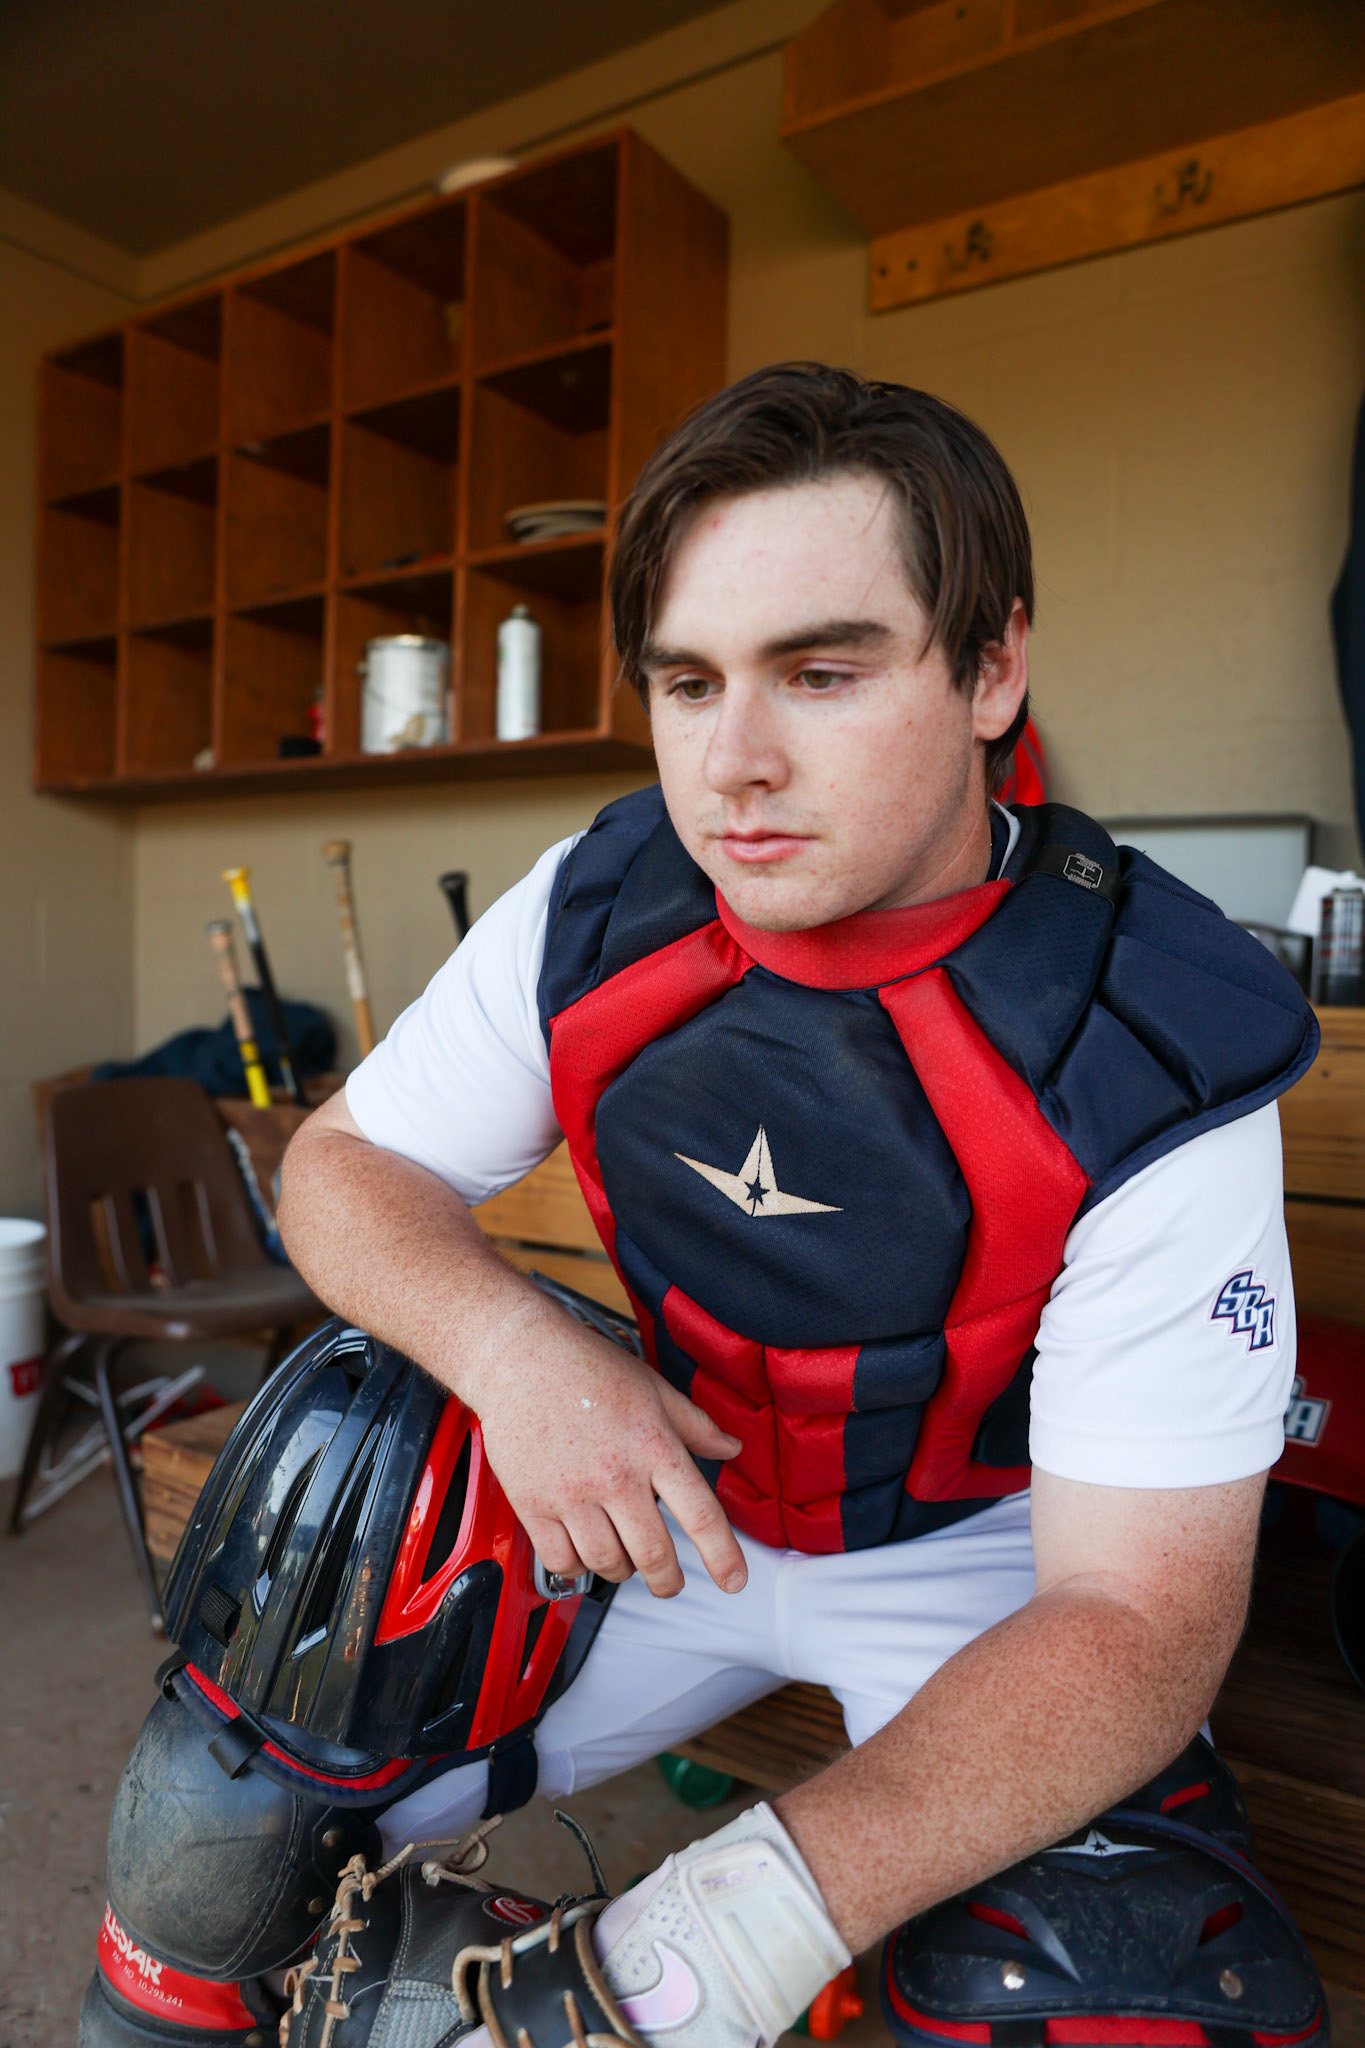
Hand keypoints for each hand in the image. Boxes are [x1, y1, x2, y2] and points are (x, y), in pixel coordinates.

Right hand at [459, 1293, 746, 1598]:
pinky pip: (561, 1561)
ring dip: (623, 1571)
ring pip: (607, 1563)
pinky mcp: (533, 1504)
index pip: (699, 1514)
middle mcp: (615, 1475)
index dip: (722, 1556)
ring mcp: (572, 1493)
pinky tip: (583, 1552)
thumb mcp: (653, 1388)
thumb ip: (695, 1424)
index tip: (733, 1581)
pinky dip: (577, 1568)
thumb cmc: (585, 1367)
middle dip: (668, 1581)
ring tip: (624, 1559)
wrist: (517, 1358)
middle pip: (653, 1554)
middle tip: (669, 1583)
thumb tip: (731, 1447)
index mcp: (652, 1446)